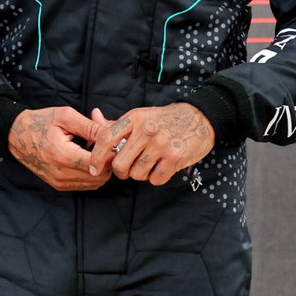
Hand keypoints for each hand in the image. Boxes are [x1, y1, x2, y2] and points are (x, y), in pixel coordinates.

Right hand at [7, 106, 111, 190]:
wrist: (16, 135)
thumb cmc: (41, 122)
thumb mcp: (66, 116)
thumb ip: (91, 127)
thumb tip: (112, 135)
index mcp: (62, 156)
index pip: (99, 164)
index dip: (111, 152)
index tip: (114, 140)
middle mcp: (61, 174)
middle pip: (100, 176)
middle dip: (109, 160)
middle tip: (107, 143)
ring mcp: (59, 183)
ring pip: (95, 182)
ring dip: (101, 167)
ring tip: (95, 148)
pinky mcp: (59, 185)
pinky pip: (86, 184)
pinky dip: (92, 172)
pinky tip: (87, 156)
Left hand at [94, 102, 215, 186]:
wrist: (200, 118)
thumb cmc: (165, 120)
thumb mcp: (140, 116)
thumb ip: (116, 123)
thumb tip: (94, 116)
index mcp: (134, 118)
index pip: (106, 139)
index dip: (96, 157)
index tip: (95, 169)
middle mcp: (147, 130)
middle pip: (119, 164)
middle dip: (122, 172)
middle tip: (130, 167)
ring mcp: (161, 143)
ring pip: (136, 174)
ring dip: (141, 174)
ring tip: (150, 163)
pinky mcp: (175, 156)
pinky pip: (155, 179)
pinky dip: (156, 178)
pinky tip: (162, 166)